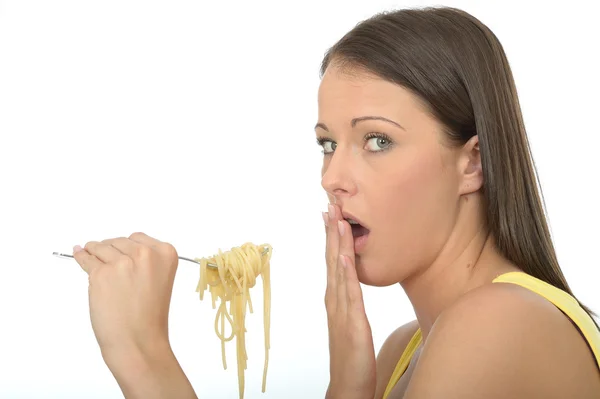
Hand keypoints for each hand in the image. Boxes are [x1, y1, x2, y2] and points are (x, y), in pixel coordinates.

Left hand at [73, 232, 196, 398]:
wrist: (138, 341)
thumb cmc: (149, 317)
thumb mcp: (158, 280)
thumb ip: (144, 261)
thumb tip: (113, 246)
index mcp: (166, 253)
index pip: (138, 238)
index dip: (127, 248)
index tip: (123, 257)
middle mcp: (145, 254)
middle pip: (118, 241)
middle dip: (111, 251)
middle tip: (111, 269)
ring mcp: (122, 263)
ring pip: (101, 247)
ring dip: (94, 252)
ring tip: (94, 261)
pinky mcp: (100, 273)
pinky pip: (86, 258)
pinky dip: (81, 256)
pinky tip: (79, 253)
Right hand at [323, 204, 376, 398]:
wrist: (348, 384)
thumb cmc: (352, 355)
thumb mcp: (352, 321)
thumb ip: (350, 301)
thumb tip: (351, 283)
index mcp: (336, 298)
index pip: (333, 261)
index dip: (331, 237)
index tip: (330, 215)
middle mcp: (335, 299)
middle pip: (332, 259)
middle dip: (331, 232)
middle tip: (329, 206)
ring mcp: (341, 309)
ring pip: (339, 270)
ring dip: (337, 244)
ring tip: (337, 220)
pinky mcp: (352, 320)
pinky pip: (349, 291)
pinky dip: (345, 271)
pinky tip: (345, 255)